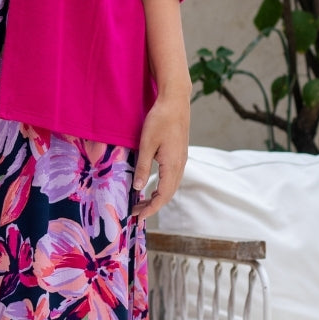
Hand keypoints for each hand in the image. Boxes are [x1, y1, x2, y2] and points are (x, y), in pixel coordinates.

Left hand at [131, 94, 189, 222]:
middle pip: (168, 194)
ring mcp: (182, 160)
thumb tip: (139, 189)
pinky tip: (153, 185)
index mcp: (172, 166)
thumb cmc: (160, 120)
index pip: (162, 196)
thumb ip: (143, 167)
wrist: (176, 101)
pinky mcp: (180, 154)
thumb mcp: (147, 143)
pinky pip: (172, 177)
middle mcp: (180, 166)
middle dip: (152, 206)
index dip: (150, 209)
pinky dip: (163, 186)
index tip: (138, 217)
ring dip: (158, 196)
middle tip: (136, 212)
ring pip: (171, 186)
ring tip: (142, 202)